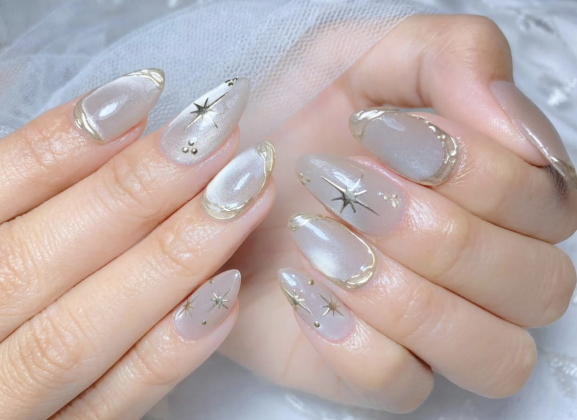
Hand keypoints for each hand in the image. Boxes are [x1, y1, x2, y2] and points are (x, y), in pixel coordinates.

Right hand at [0, 73, 275, 418]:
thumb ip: (13, 196)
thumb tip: (106, 115)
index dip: (61, 142)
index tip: (145, 91)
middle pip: (31, 262)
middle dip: (132, 193)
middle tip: (218, 135)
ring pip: (72, 336)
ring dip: (168, 260)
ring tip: (242, 196)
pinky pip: (109, 408)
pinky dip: (167, 353)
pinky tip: (227, 293)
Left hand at [220, 14, 576, 412]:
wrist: (215, 185)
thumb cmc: (289, 124)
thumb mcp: (358, 57)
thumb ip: (451, 55)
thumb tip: (518, 130)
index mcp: (495, 191)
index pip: (551, 204)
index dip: (477, 171)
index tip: (382, 133)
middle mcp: (481, 268)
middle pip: (537, 285)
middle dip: (436, 232)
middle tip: (346, 185)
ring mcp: (430, 328)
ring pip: (492, 355)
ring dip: (405, 293)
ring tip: (319, 237)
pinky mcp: (374, 371)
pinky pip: (403, 386)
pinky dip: (353, 340)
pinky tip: (303, 287)